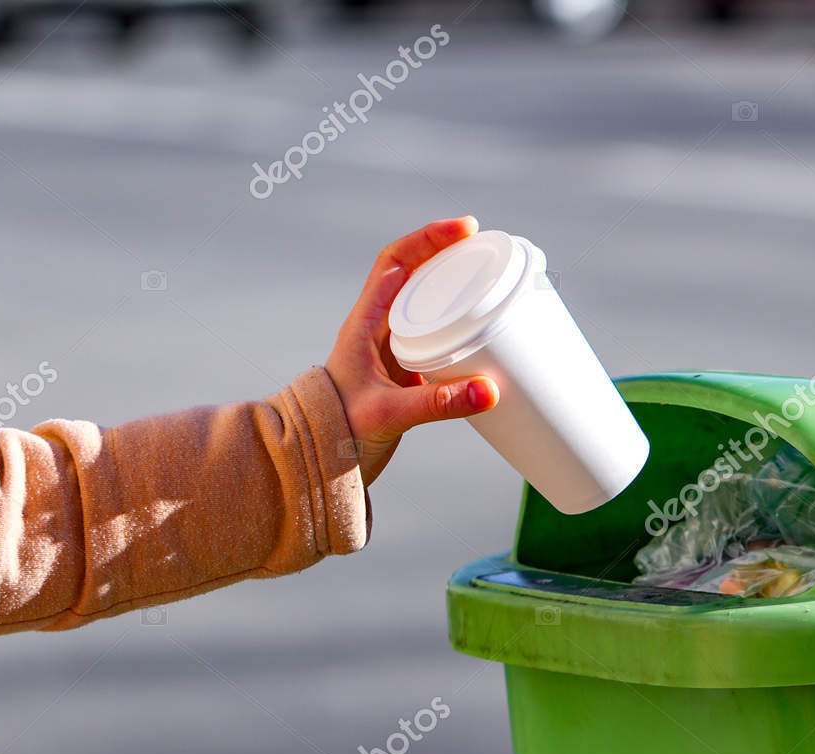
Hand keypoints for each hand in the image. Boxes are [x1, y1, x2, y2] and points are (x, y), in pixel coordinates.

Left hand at [325, 216, 499, 485]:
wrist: (320, 463)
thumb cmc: (340, 433)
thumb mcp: (390, 415)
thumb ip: (439, 404)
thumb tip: (491, 390)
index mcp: (364, 324)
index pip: (395, 261)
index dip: (429, 238)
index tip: (466, 229)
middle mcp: (378, 328)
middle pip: (415, 272)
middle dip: (452, 254)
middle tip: (490, 250)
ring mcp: (394, 348)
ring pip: (427, 301)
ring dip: (456, 285)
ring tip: (494, 278)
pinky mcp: (408, 369)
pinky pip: (437, 332)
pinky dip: (461, 322)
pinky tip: (486, 327)